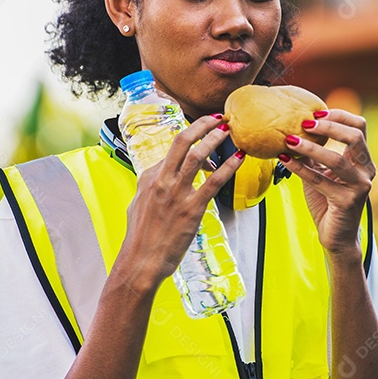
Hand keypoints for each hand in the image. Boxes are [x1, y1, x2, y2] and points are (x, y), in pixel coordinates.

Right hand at [117, 114, 244, 291]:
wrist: (140, 262)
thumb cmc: (140, 238)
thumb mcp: (138, 204)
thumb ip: (149, 187)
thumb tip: (157, 176)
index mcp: (149, 178)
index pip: (171, 149)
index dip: (190, 136)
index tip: (203, 131)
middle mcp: (162, 181)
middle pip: (182, 141)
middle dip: (202, 124)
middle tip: (217, 116)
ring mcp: (177, 194)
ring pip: (198, 156)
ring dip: (216, 139)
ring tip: (229, 129)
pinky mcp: (191, 209)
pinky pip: (214, 182)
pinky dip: (229, 167)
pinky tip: (240, 158)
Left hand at [278, 109, 374, 260]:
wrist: (336, 236)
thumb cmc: (328, 202)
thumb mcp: (323, 172)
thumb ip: (316, 153)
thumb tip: (294, 129)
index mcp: (363, 160)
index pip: (359, 127)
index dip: (339, 115)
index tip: (317, 111)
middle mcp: (366, 171)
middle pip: (354, 137)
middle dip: (329, 126)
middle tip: (305, 123)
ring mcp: (360, 187)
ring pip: (336, 159)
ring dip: (310, 147)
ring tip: (290, 140)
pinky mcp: (347, 201)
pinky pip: (320, 180)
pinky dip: (300, 168)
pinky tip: (285, 159)